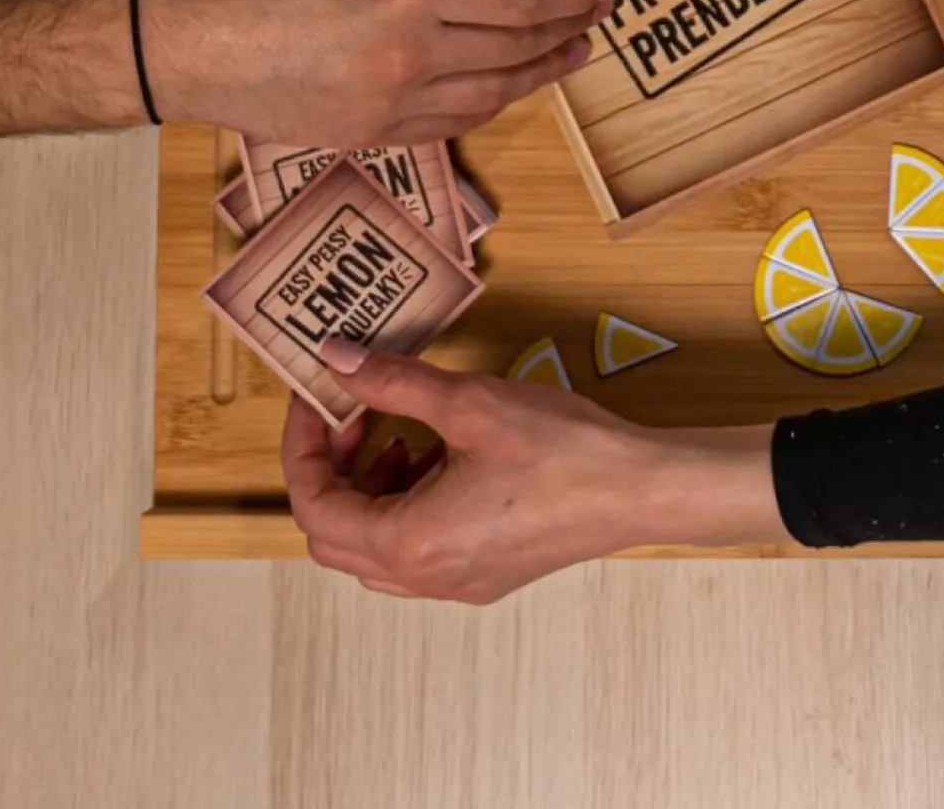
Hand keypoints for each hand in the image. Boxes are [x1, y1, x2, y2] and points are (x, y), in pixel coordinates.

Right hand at [142, 0, 615, 148]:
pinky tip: (508, 85)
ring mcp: (392, 103)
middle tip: (600, 9)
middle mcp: (409, 55)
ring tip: (572, 50)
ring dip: (543, 72)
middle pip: (519, 47)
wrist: (181, 45)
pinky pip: (454, 122)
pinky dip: (493, 102)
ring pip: (496, 94)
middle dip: (571, 26)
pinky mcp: (372, 135)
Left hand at [282, 342, 784, 601]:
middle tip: (352, 417)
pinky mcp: (483, 575)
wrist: (639, 489)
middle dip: (331, 472)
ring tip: (403, 434)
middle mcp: (425, 577)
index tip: (317, 399)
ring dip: (370, 491)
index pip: (315, 506)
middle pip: (334, 538)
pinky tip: (443, 459)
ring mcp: (455, 584)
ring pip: (374, 550)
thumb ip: (394, 382)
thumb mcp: (469, 403)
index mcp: (411, 542)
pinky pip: (416, 551)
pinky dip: (407, 506)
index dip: (303, 447)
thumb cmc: (563, 450)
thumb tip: (337, 359)